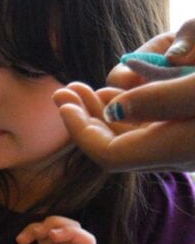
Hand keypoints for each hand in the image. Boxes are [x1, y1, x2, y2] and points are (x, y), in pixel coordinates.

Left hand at [54, 18, 194, 171]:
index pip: (108, 154)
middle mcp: (175, 154)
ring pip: (130, 137)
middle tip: (61, 90)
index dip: (79, 131)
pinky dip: (127, 111)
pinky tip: (114, 92)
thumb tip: (113, 109)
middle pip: (114, 146)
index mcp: (173, 149)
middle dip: (83, 118)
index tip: (61, 103)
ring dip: (102, 113)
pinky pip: (149, 129)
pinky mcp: (188, 133)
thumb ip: (160, 99)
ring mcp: (182, 145)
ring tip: (81, 89)